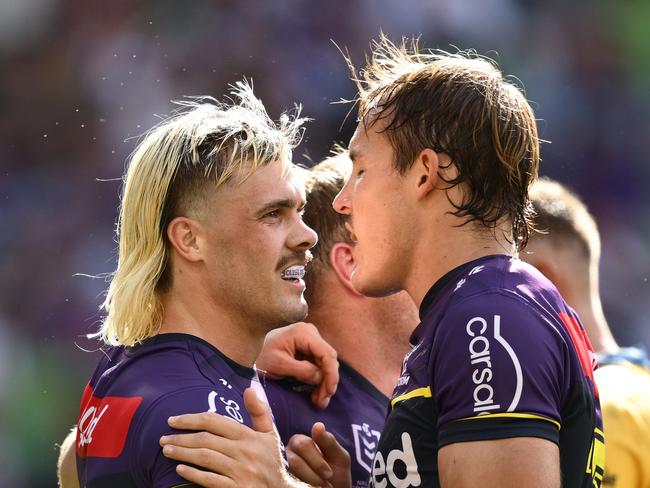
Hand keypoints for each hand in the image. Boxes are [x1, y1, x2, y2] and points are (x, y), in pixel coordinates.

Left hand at [160, 388, 291, 487]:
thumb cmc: (272, 461)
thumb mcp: (270, 434)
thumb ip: (259, 411)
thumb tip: (249, 387)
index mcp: (250, 436)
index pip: (215, 422)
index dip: (192, 419)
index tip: (173, 420)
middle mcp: (245, 452)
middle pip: (206, 440)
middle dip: (181, 437)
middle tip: (163, 438)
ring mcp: (240, 472)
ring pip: (205, 458)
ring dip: (183, 453)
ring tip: (167, 450)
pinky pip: (210, 480)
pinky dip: (193, 474)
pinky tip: (180, 469)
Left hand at [257, 322, 337, 408]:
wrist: (254, 353)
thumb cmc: (263, 358)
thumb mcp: (279, 365)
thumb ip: (301, 370)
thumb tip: (320, 377)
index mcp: (303, 333)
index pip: (326, 353)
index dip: (331, 374)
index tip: (329, 392)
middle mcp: (311, 333)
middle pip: (329, 359)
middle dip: (328, 381)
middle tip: (322, 402)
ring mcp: (311, 340)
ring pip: (326, 364)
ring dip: (324, 383)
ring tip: (318, 401)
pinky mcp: (310, 349)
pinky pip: (320, 365)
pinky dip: (319, 380)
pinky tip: (315, 393)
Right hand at [287, 422, 351, 487]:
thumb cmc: (336, 473)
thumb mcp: (339, 457)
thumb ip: (328, 441)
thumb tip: (317, 425)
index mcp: (299, 442)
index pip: (303, 445)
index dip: (317, 462)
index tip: (330, 474)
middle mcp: (286, 453)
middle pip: (295, 462)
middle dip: (313, 474)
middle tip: (326, 482)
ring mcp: (282, 469)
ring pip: (292, 475)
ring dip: (310, 483)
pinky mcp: (282, 480)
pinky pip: (288, 484)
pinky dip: (302, 487)